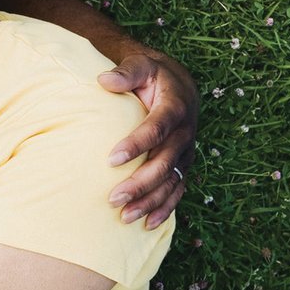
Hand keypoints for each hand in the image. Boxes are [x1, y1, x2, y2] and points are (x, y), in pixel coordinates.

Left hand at [100, 48, 197, 229]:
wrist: (179, 86)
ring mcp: (185, 152)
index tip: (111, 159)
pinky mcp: (183, 165)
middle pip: (163, 163)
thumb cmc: (153, 76)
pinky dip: (165, 209)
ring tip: (125, 217)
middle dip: (139, 183)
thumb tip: (104, 80)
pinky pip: (177, 190)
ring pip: (171, 182)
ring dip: (150, 202)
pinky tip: (147, 224)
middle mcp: (184, 133)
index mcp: (175, 108)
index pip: (156, 129)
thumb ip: (126, 71)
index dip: (136, 145)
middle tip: (112, 198)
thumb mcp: (141, 65)